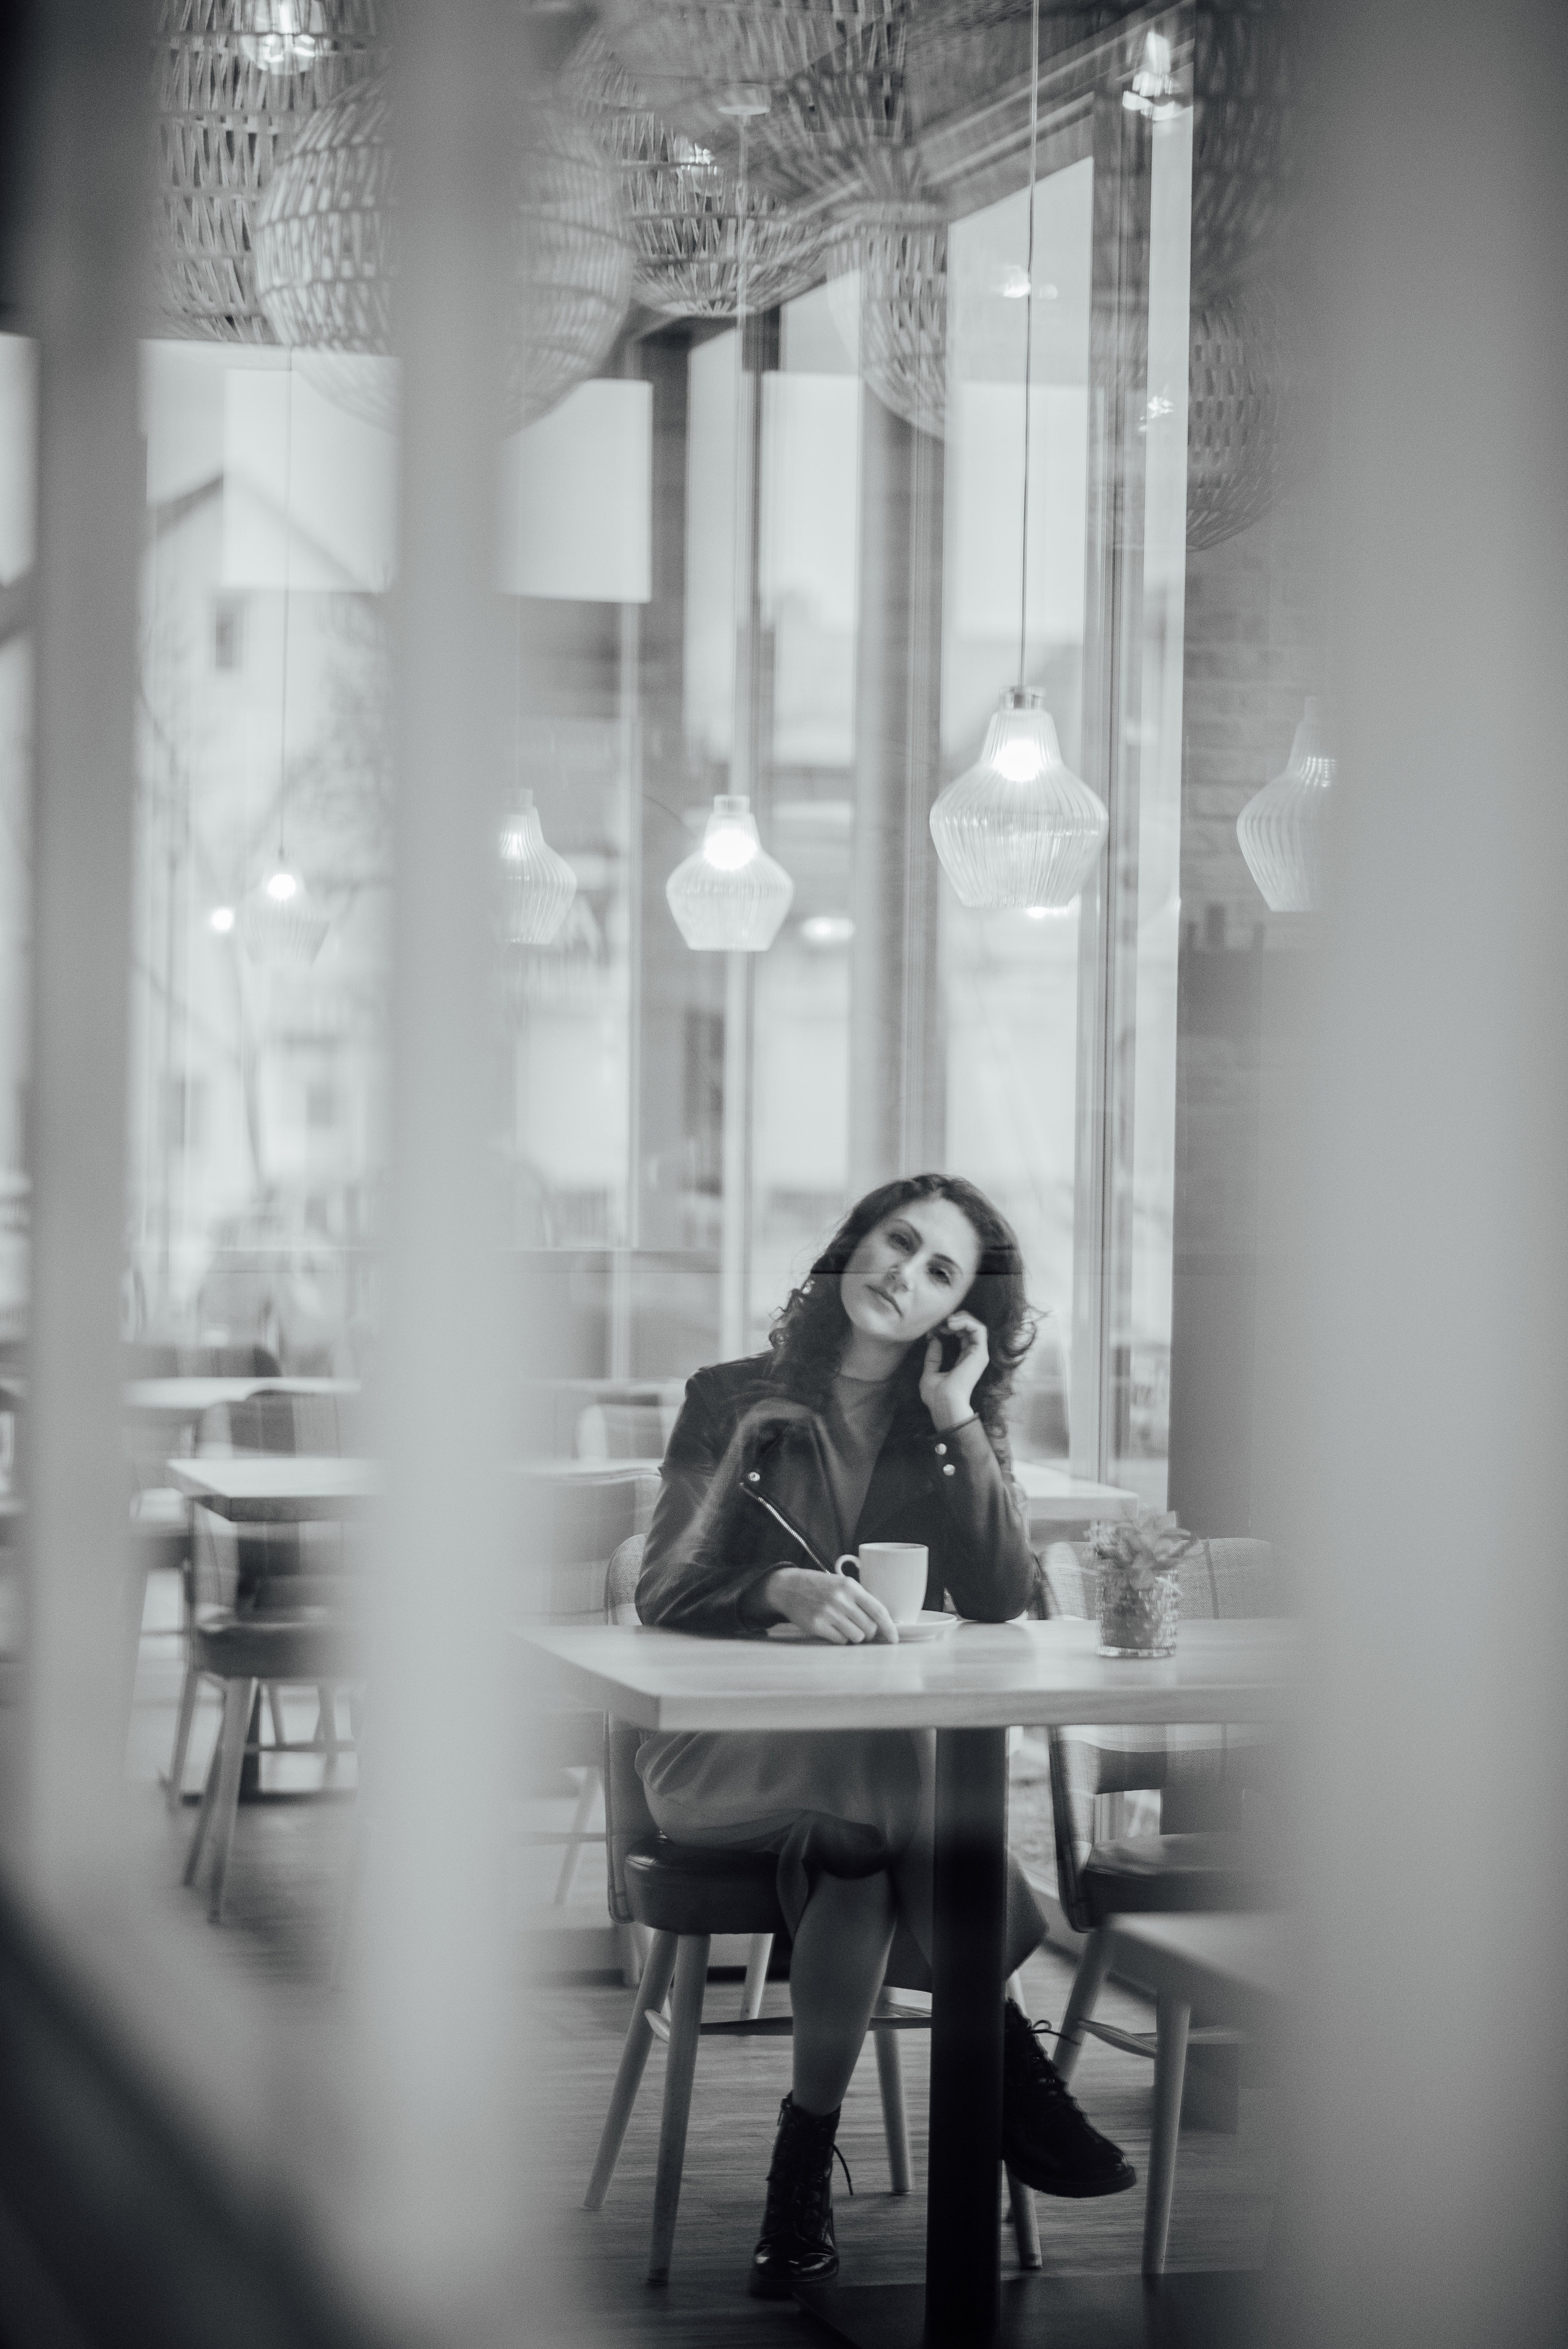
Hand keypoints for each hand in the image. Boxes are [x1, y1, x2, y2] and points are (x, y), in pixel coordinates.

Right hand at [762, 1567, 899, 1644]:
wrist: (788, 1587)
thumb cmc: (819, 1587)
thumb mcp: (841, 1584)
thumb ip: (860, 1600)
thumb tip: (881, 1624)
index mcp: (851, 1586)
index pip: (878, 1610)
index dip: (889, 1627)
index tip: (894, 1639)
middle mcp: (841, 1599)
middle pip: (869, 1628)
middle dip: (868, 1633)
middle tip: (860, 1628)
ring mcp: (828, 1612)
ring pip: (856, 1637)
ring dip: (854, 1636)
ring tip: (843, 1626)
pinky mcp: (817, 1624)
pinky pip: (840, 1641)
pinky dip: (840, 1638)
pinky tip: (832, 1628)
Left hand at [920, 1308, 987, 1430]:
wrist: (944, 1404)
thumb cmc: (936, 1396)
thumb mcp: (930, 1372)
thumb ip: (933, 1357)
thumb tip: (934, 1340)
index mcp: (963, 1360)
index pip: (962, 1335)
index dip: (949, 1327)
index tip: (934, 1330)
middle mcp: (973, 1356)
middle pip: (971, 1327)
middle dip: (955, 1320)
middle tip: (941, 1323)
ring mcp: (978, 1354)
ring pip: (977, 1325)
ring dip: (961, 1318)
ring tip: (947, 1322)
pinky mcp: (980, 1353)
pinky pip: (980, 1329)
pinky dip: (966, 1321)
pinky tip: (951, 1324)